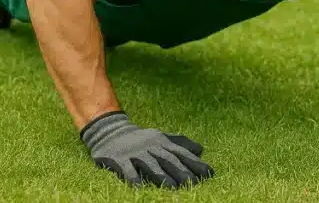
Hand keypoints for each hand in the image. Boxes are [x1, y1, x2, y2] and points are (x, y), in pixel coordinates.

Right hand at [80, 111, 214, 187]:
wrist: (109, 130)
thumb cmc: (140, 139)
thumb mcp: (161, 138)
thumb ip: (180, 144)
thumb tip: (201, 150)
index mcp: (162, 142)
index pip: (181, 154)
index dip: (195, 163)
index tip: (209, 173)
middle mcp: (150, 146)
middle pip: (168, 160)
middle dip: (182, 171)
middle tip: (193, 183)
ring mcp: (134, 152)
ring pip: (150, 164)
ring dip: (162, 176)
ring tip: (173, 188)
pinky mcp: (119, 159)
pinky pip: (127, 170)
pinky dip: (133, 178)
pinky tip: (139, 188)